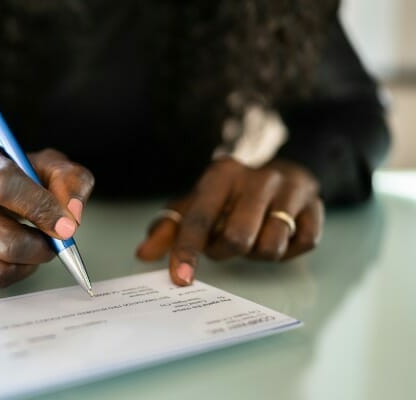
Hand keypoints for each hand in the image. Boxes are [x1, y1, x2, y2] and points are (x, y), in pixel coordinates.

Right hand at [0, 143, 94, 287]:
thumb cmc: (14, 177)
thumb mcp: (46, 166)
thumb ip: (70, 181)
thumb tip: (72, 215)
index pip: (4, 186)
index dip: (40, 209)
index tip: (65, 227)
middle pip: (5, 239)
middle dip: (41, 248)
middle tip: (55, 243)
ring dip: (28, 264)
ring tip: (34, 247)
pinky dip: (12, 271)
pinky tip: (14, 255)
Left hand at [136, 157, 323, 285]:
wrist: (283, 173)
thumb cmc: (231, 197)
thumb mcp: (196, 205)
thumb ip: (168, 230)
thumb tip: (143, 254)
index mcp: (221, 174)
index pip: (199, 218)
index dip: (187, 251)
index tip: (181, 279)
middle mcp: (257, 177)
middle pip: (236, 238)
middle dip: (227, 252)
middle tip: (226, 244)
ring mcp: (290, 190)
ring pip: (271, 247)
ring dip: (259, 253)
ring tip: (255, 235)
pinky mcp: (316, 205)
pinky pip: (302, 245)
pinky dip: (289, 251)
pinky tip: (281, 234)